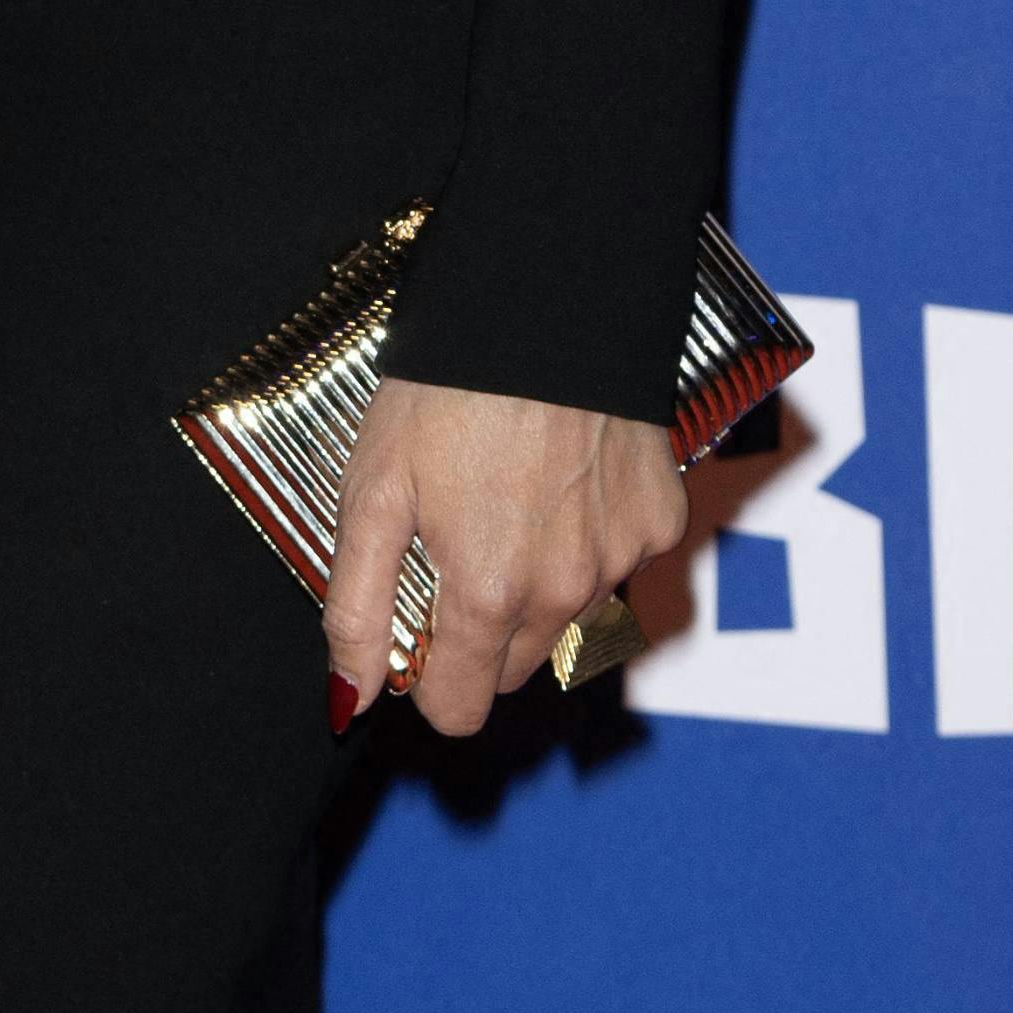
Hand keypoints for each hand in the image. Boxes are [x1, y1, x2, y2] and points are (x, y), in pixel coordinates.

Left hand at [324, 377, 688, 741]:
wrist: (545, 303)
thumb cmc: (447, 390)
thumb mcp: (371, 493)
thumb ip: (357, 608)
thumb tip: (351, 697)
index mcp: (487, 594)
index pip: (461, 708)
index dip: (426, 676)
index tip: (413, 626)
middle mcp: (564, 591)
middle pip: (512, 668)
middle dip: (477, 633)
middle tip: (452, 548)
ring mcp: (621, 559)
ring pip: (566, 618)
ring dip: (534, 587)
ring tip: (505, 501)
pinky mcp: (660, 522)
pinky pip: (617, 565)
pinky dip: (587, 542)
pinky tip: (559, 482)